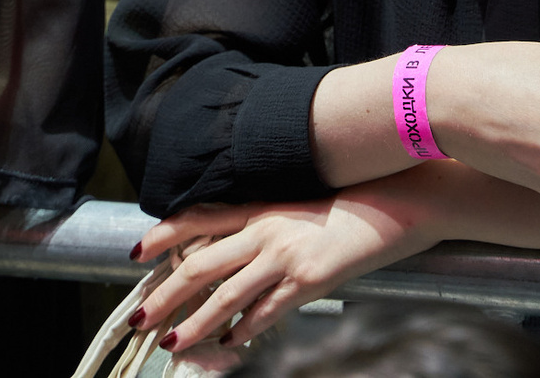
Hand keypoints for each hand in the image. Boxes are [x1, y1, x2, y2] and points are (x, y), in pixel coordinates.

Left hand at [133, 174, 452, 353]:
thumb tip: (245, 247)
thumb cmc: (357, 197)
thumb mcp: (304, 204)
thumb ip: (271, 222)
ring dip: (194, 324)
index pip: (199, 218)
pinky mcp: (310, 279)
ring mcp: (286, 254)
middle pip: (198, 264)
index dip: (164, 236)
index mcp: (263, 205)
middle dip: (163, 295)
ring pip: (224, 295)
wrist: (404, 196)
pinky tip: (232, 342)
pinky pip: (266, 313)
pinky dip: (245, 331)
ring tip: (172, 343)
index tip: (136, 254)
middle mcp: (266, 228)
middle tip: (138, 317)